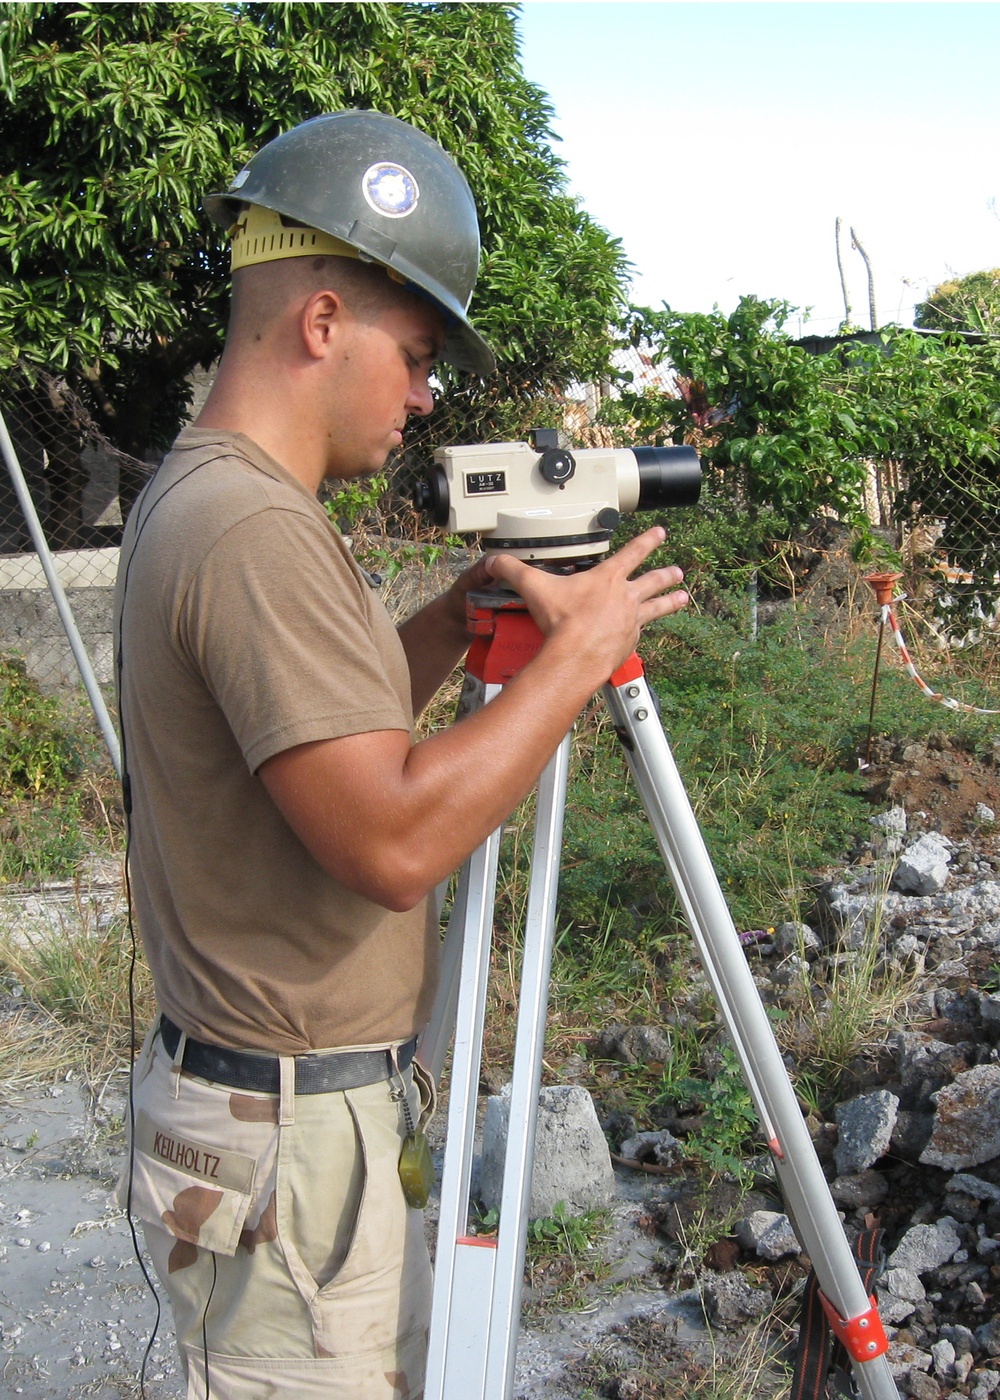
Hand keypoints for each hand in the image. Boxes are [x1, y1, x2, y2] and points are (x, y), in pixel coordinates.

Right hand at [484, 526, 687, 675]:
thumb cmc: (562, 622)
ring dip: (669, 601)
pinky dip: (641, 632)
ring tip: (682, 597)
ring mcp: (630, 622)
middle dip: (665, 573)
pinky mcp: (628, 643)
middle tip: (677, 571)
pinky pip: (638, 635)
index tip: (661, 533)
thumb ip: (514, 571)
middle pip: (652, 580)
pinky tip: (640, 634)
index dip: (648, 541)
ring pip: (657, 608)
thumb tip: (494, 561)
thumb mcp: (534, 588)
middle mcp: (625, 598)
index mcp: (608, 579)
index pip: (633, 552)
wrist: (575, 656)